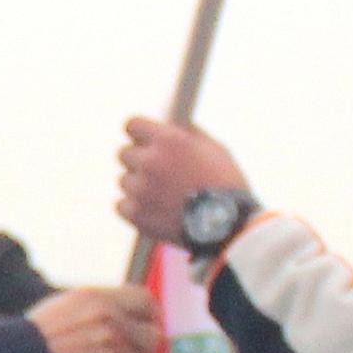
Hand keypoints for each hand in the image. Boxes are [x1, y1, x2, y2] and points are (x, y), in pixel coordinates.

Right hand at [25, 286, 157, 352]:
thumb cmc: (32, 341)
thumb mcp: (64, 309)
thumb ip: (97, 309)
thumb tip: (124, 318)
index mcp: (97, 297)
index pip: (145, 300)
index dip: (150, 318)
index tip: (145, 332)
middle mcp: (107, 315)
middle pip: (152, 335)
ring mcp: (109, 340)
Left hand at [115, 116, 249, 244]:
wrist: (230, 226)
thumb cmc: (226, 185)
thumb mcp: (214, 149)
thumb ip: (188, 134)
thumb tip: (171, 125)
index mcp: (168, 140)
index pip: (132, 125)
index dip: (139, 133)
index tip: (144, 141)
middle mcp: (149, 161)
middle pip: (124, 154)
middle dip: (139, 160)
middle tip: (158, 173)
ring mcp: (140, 189)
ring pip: (125, 181)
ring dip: (139, 186)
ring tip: (164, 197)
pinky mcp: (137, 215)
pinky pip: (122, 206)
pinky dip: (136, 209)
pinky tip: (155, 210)